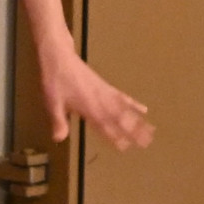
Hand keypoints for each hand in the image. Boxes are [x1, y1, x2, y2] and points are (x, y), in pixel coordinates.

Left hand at [37, 47, 152, 149]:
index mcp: (88, 107)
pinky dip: (134, 103)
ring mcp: (105, 92)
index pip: (104, 126)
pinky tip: (144, 109)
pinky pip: (123, 96)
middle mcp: (100, 101)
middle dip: (134, 131)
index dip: (114, 137)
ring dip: (139, 120)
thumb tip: (58, 139)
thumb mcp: (51, 102)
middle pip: (121, 118)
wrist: (59, 56)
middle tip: (148, 142)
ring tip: (152, 130)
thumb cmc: (54, 80)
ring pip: (126, 109)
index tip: (126, 148)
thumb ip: (58, 121)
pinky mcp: (106, 86)